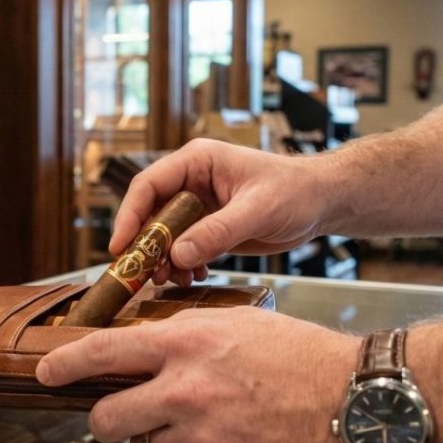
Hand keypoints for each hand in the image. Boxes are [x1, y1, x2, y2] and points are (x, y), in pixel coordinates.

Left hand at [36, 306, 363, 442]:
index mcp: (186, 343)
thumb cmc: (302, 357)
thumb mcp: (237, 325)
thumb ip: (186, 337)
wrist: (353, 403)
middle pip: (107, 416)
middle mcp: (182, 389)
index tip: (46, 372)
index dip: (66, 363)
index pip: (104, 352)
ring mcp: (197, 435)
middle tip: (124, 413)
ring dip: (162, 436)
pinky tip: (231, 437)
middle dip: (108, 418)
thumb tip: (150, 350)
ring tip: (207, 420)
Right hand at [111, 139, 333, 286]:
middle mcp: (191, 181)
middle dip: (145, 246)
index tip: (120, 247)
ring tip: (173, 281)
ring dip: (164, 260)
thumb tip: (178, 256)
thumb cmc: (295, 192)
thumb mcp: (257, 210)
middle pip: (151, 214)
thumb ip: (217, 232)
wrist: (321, 203)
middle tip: (142, 276)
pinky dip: (183, 265)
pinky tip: (195, 277)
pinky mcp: (209, 227)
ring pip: (165, 235)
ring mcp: (198, 206)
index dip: (130, 216)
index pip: (148, 185)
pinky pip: (184, 248)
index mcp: (197, 161)